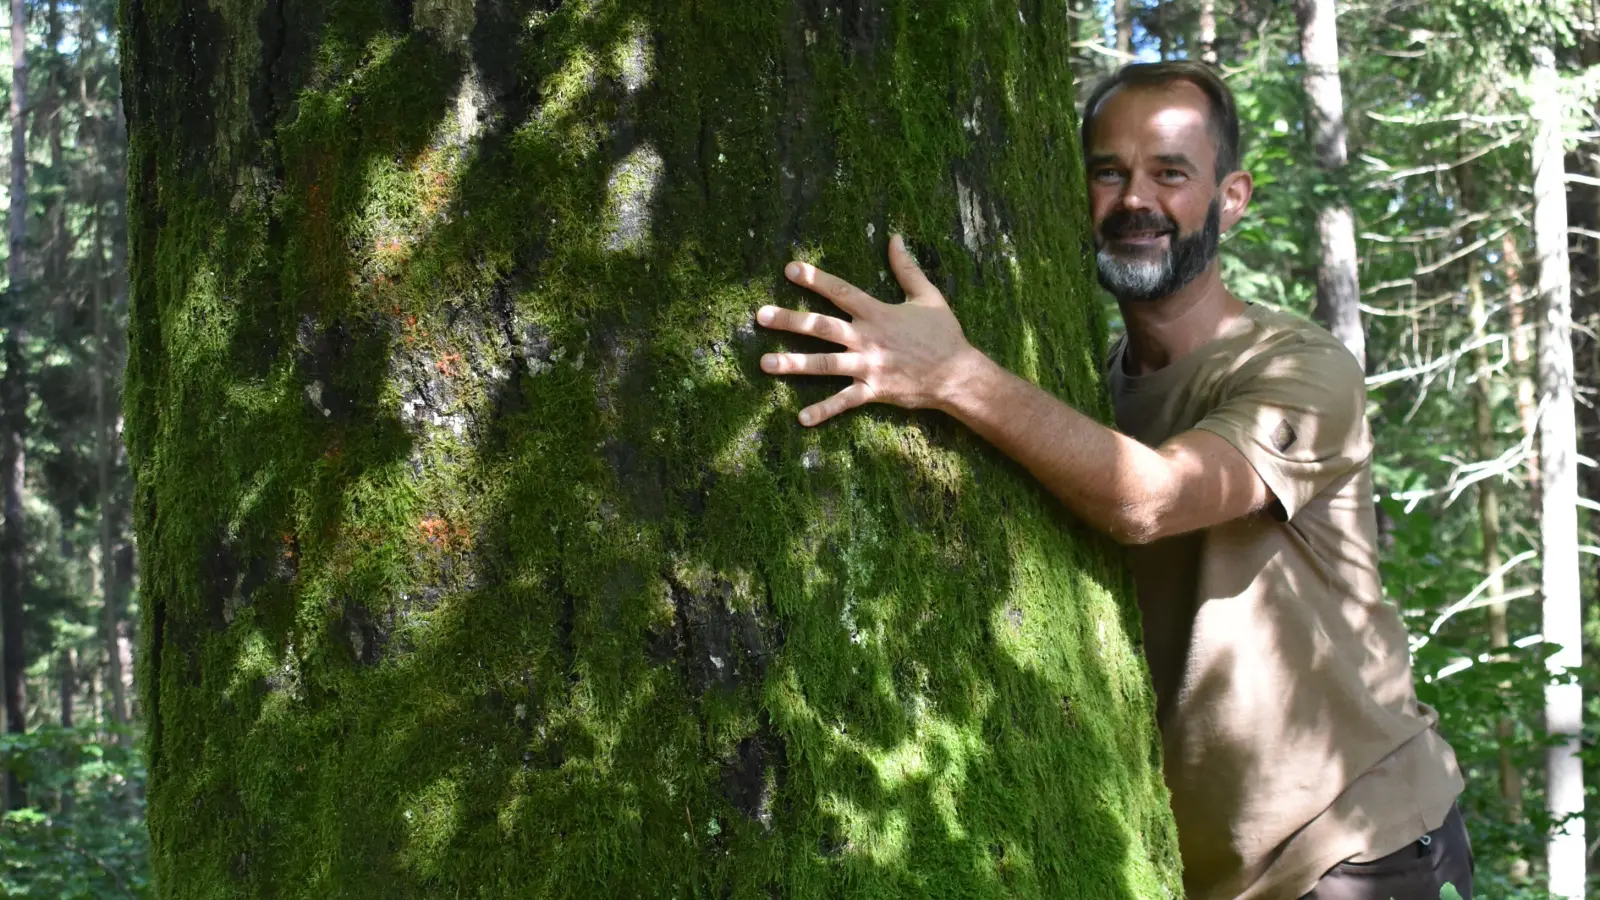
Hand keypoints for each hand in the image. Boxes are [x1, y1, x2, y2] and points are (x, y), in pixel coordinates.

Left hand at [758, 235, 978, 425]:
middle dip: (790, 320)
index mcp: (877, 313)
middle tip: (760, 316)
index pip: (840, 292)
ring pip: (824, 364)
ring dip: (793, 364)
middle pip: (822, 327)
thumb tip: (895, 237)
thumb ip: (907, 268)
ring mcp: (869, 366)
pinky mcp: (874, 390)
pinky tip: (801, 418)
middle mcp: (868, 338)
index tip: (789, 269)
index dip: (815, 279)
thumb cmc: (944, 334)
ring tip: (765, 363)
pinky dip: (824, 410)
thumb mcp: (928, 296)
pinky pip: (845, 401)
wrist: (958, 374)